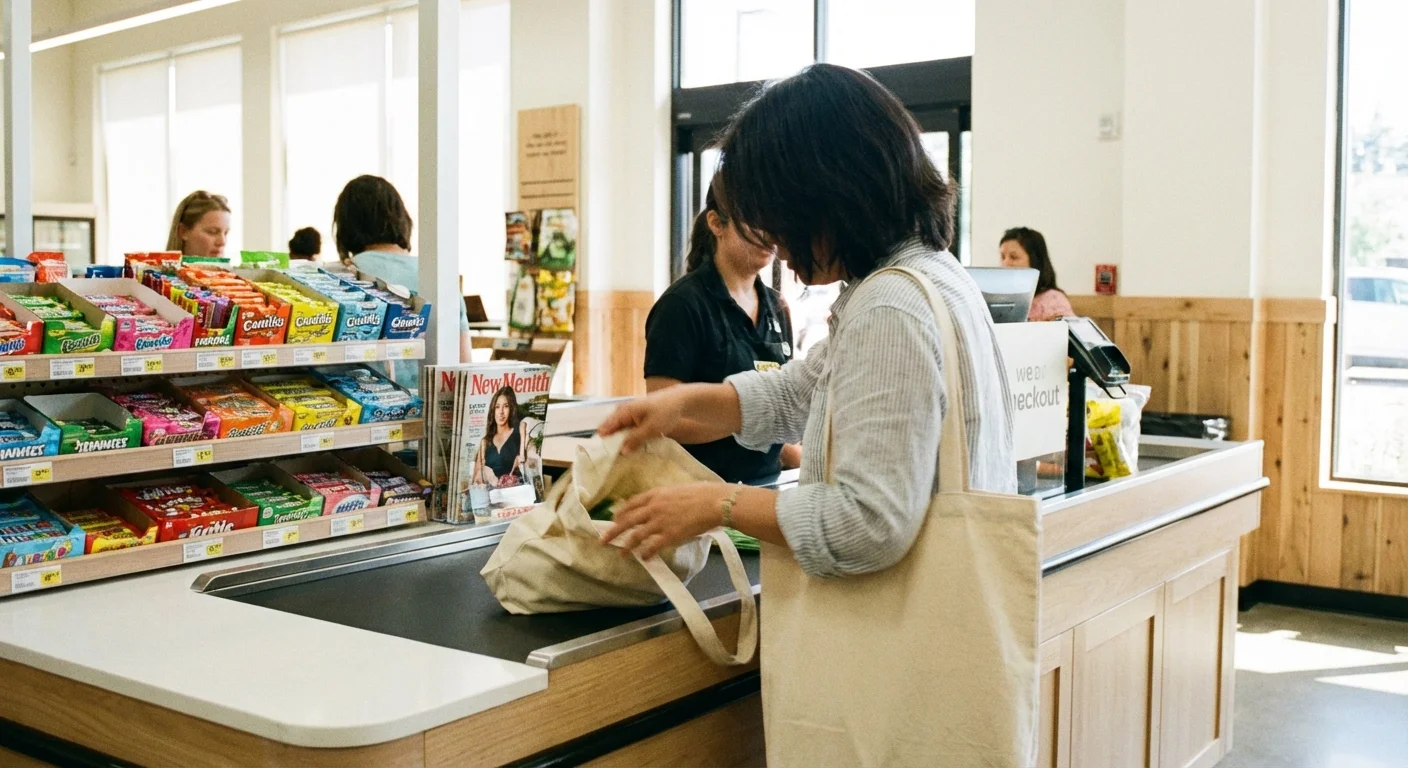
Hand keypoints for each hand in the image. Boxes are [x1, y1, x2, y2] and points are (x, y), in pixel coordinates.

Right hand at [596, 388, 688, 453]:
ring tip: (617, 457)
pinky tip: (630, 449)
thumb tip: (621, 452)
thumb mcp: (650, 429)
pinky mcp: (638, 419)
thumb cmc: (665, 412)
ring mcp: (631, 415)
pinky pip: (628, 430)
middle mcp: (624, 412)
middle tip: (608, 459)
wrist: (680, 402)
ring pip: (620, 430)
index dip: (602, 440)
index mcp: (624, 411)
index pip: (607, 427)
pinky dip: (628, 438)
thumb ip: (635, 440)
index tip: (600, 455)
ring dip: (620, 441)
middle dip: (610, 442)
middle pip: (612, 429)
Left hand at [600, 482, 729, 559]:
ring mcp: (659, 522)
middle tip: (603, 539)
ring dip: (626, 546)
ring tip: (621, 553)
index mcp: (655, 494)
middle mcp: (653, 508)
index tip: (614, 519)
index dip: (620, 513)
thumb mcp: (677, 490)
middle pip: (626, 521)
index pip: (631, 504)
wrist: (714, 503)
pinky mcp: (669, 536)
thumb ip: (665, 498)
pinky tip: (644, 558)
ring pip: (636, 536)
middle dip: (612, 531)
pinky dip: (646, 553)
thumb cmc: (701, 493)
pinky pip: (652, 546)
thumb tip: (662, 505)